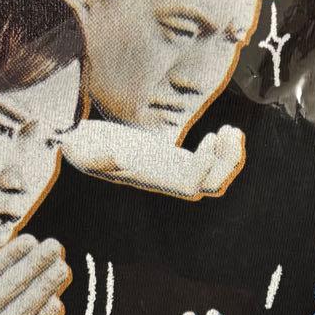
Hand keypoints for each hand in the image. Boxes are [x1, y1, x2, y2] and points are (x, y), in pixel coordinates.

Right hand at [61, 120, 244, 199]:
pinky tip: (227, 131)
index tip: (210, 137)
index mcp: (154, 179)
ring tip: (232, 130)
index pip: (191, 185)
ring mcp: (174, 169)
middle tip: (230, 130)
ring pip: (216, 176)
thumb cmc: (82, 148)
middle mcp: (168, 179)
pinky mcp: (177, 157)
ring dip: (230, 156)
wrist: (83, 144)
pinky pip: (211, 162)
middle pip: (211, 185)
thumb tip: (119, 155)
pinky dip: (224, 149)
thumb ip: (98, 156)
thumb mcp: (84, 150)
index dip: (206, 166)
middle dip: (227, 163)